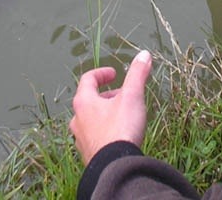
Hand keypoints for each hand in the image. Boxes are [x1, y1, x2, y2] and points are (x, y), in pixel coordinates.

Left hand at [70, 50, 151, 164]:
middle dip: (107, 95)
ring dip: (105, 113)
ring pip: (91, 119)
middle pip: (89, 100)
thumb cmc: (121, 128)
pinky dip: (105, 130)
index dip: (102, 73)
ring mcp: (81, 138)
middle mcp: (78, 119)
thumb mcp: (132, 96)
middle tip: (124, 95)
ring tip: (123, 115)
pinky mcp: (88, 154)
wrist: (114, 167)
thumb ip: (137, 74)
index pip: (88, 79)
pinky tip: (119, 135)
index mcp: (84, 102)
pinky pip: (95, 136)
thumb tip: (144, 54)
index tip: (114, 74)